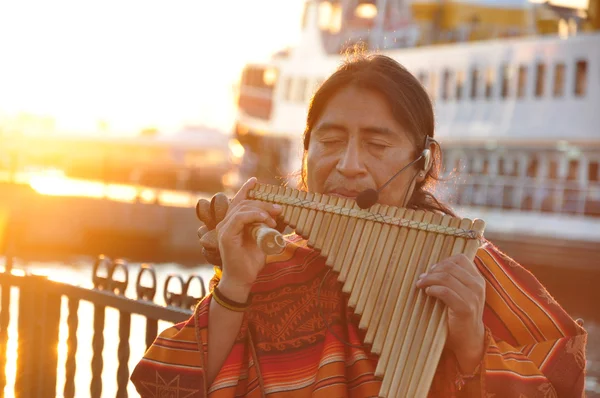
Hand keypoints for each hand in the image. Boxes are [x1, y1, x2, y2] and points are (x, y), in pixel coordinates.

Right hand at [216, 177, 281, 300]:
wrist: (243, 279)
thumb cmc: (251, 261)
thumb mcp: (262, 239)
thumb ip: (265, 226)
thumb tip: (278, 214)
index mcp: (232, 223)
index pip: (238, 202)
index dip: (245, 190)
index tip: (255, 181)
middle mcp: (225, 223)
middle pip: (244, 203)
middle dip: (263, 202)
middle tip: (279, 209)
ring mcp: (224, 229)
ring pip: (243, 208)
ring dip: (262, 210)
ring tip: (274, 218)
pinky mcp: (226, 235)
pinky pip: (240, 218)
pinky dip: (254, 216)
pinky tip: (265, 220)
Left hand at [416, 254, 485, 372]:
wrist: (469, 339)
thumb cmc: (460, 313)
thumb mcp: (461, 293)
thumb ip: (452, 279)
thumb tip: (428, 270)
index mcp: (477, 279)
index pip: (460, 258)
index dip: (443, 261)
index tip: (432, 271)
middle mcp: (478, 285)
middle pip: (450, 266)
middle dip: (432, 271)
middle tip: (422, 279)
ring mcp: (473, 297)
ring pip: (446, 277)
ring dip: (429, 279)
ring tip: (421, 285)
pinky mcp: (465, 308)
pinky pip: (445, 291)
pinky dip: (433, 289)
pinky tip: (428, 293)